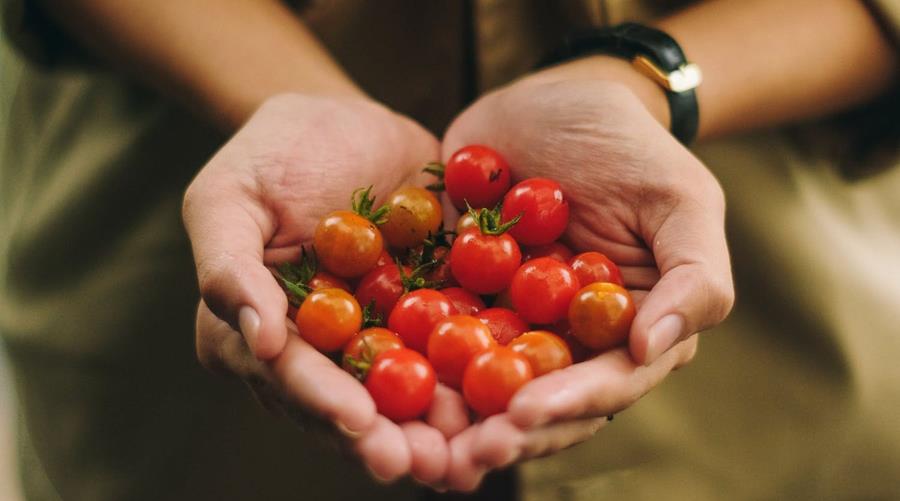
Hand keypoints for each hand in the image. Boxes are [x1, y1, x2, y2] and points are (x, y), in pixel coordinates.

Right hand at [183, 94, 468, 482]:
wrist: (345, 121)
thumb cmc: (272, 154)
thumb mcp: (227, 197)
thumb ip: (229, 267)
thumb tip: (258, 341)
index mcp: (261, 333)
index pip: (289, 376)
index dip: (323, 402)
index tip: (359, 423)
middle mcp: (319, 351)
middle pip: (350, 405)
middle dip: (387, 438)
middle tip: (424, 464)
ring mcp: (377, 338)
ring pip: (405, 394)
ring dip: (438, 427)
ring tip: (473, 451)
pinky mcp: (426, 317)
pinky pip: (452, 350)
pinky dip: (478, 375)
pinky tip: (509, 397)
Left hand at [440, 71, 733, 488]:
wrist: (553, 99)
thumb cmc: (627, 146)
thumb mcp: (680, 198)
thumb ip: (695, 276)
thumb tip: (654, 349)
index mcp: (627, 330)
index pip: (604, 384)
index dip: (567, 405)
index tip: (522, 415)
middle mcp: (567, 339)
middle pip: (538, 401)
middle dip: (501, 431)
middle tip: (461, 454)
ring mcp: (509, 321)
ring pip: (481, 383)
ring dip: (451, 417)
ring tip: (416, 442)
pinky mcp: (457, 295)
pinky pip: (430, 333)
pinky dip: (408, 359)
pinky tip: (377, 377)